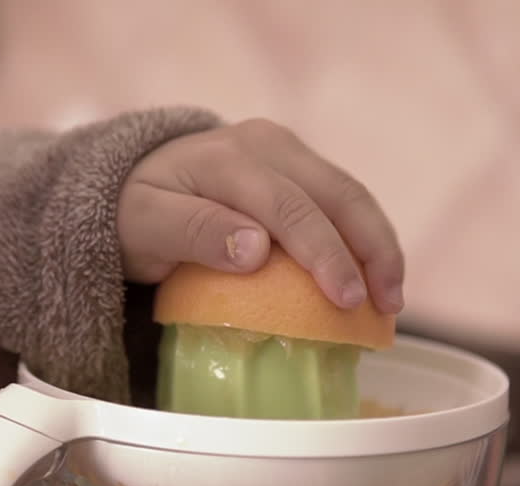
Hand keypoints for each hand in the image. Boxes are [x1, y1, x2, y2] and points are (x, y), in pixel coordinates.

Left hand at [117, 118, 403, 312]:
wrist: (128, 181)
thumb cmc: (134, 213)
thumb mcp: (145, 227)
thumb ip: (195, 233)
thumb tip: (256, 250)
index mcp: (229, 158)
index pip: (290, 206)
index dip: (324, 253)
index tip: (345, 299)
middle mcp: (267, 145)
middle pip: (337, 194)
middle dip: (372, 251)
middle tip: (387, 306)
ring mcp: (287, 153)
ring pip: (350, 196)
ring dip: (379, 246)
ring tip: (391, 300)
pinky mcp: (298, 169)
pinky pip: (341, 203)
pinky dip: (364, 240)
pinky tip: (373, 280)